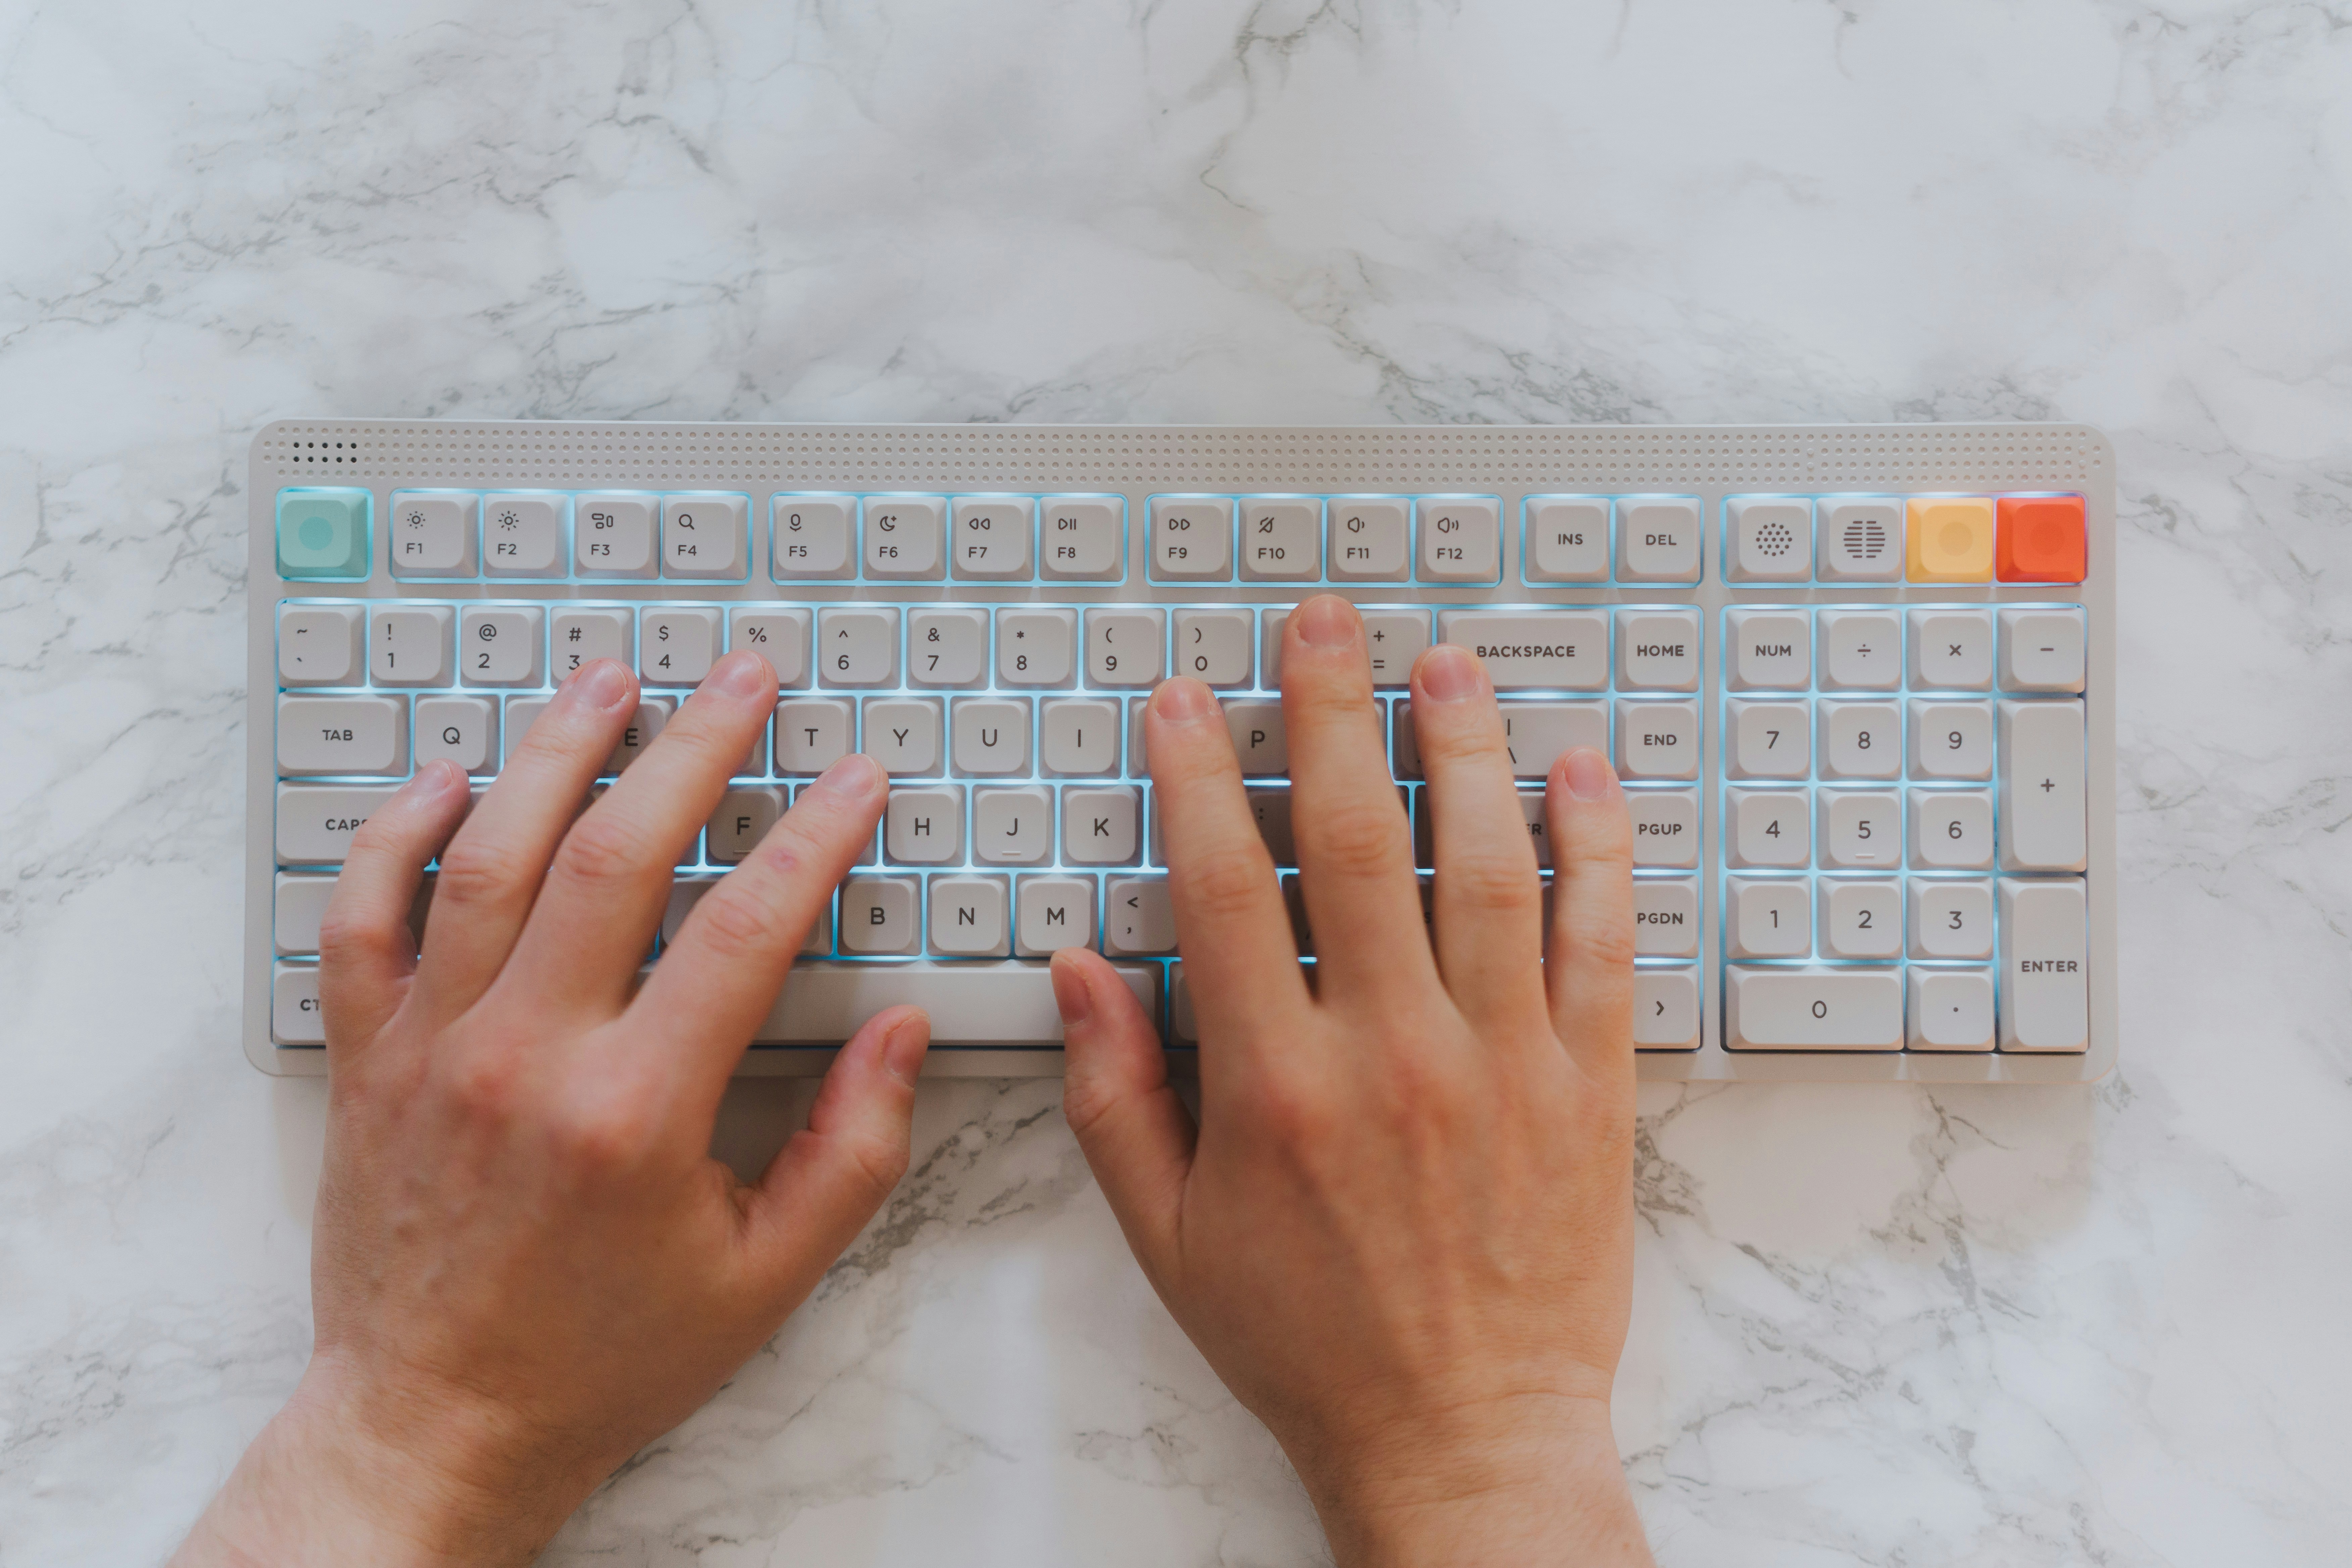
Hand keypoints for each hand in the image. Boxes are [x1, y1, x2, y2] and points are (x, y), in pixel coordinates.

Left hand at [175, 655, 925, 1567]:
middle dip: (694, 748)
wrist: (438, 1424)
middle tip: (743, 676)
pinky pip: (361, 919)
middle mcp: (525, 1059)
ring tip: (608, 679)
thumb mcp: (767, 1277)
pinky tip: (449, 778)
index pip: (745, 928)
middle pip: (616, 855)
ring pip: (489, 857)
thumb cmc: (605, 1357)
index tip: (854, 781)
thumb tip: (900, 1034)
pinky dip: (395, 836)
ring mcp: (431, 1050)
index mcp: (637, 1112)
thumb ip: (851, 1150)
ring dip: (555, 753)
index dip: (815, 839)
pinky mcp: (366, 1062)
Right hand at [1054, 595, 1650, 1566]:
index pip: (1228, 890)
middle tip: (1324, 621)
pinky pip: (1601, 942)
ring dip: (1465, 748)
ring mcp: (1503, 1063)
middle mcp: (1394, 1057)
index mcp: (1279, 1091)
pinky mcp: (1587, 1086)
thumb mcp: (1170, 1237)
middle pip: (1363, 843)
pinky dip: (1595, 848)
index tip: (1183, 700)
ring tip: (1444, 661)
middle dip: (1334, 713)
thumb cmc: (1309, 1343)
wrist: (1465, 1439)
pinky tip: (1578, 770)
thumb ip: (1115, 1096)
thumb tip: (1080, 971)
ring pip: (1488, 867)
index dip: (1199, 778)